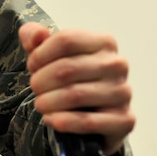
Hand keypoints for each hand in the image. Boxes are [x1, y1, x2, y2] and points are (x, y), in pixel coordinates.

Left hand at [18, 22, 134, 154]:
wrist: (93, 115)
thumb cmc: (69, 78)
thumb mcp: (49, 53)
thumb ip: (35, 36)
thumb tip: (37, 34)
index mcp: (104, 42)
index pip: (66, 40)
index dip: (41, 54)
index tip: (32, 65)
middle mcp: (118, 64)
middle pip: (67, 69)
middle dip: (41, 81)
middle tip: (34, 88)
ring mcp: (123, 92)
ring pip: (75, 95)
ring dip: (48, 102)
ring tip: (40, 104)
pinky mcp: (124, 119)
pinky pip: (87, 121)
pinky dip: (63, 121)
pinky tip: (51, 119)